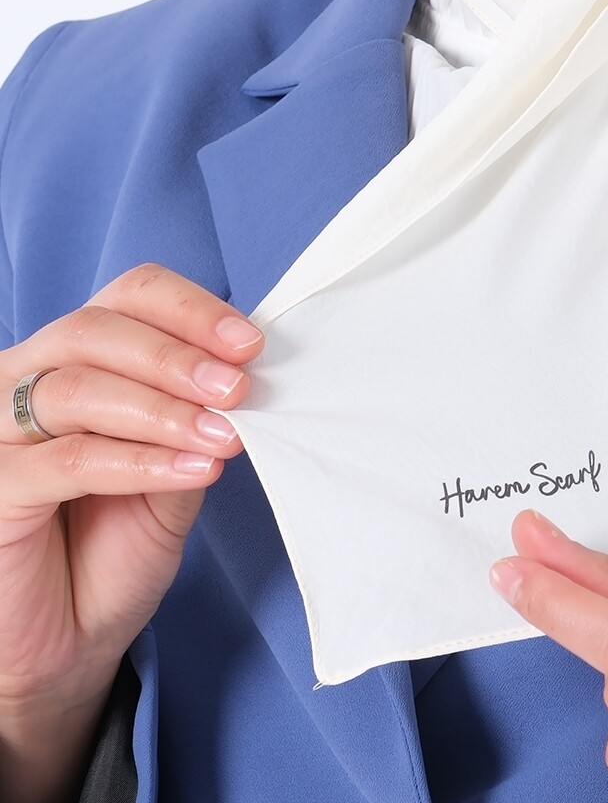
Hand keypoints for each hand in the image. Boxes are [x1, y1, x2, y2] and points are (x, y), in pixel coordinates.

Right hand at [0, 264, 261, 733]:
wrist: (70, 646)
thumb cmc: (115, 548)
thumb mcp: (175, 473)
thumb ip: (198, 419)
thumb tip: (247, 372)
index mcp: (77, 356)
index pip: (128, 296)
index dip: (189, 310)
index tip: (249, 342)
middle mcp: (28, 378)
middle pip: (97, 329)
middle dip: (177, 355)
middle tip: (236, 389)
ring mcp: (0, 432)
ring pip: (79, 387)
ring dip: (163, 408)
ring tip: (222, 434)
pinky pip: (69, 459)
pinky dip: (138, 460)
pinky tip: (192, 469)